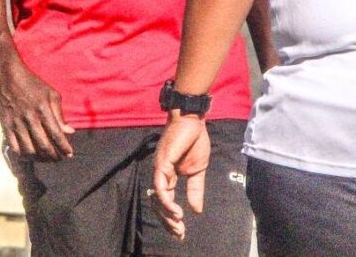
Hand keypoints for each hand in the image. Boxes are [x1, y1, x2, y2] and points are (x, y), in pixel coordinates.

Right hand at [0, 51, 74, 159]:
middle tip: (59, 158)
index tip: (69, 154)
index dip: (64, 147)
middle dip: (54, 156)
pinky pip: (14, 147)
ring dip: (40, 158)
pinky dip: (24, 155)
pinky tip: (30, 154)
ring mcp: (16, 123)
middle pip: (44, 145)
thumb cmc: (32, 84)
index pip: (56, 134)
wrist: (7, 76)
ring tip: (46, 158)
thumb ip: (60, 114)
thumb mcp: (51, 93)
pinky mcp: (6, 125)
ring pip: (29, 150)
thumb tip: (70, 131)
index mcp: (43, 109)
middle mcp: (30, 117)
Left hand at [151, 115, 209, 239]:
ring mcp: (160, 168)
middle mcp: (160, 174)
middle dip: (167, 221)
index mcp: (168, 177)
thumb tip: (196, 210)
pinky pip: (161, 185)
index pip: (165, 202)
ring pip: (157, 197)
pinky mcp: (162, 162)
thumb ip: (195, 189)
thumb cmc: (194, 142)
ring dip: (166, 214)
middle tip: (179, 233)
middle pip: (158, 204)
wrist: (193, 121)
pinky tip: (177, 211)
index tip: (181, 233)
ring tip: (178, 223)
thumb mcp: (198, 171)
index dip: (171, 218)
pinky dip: (166, 200)